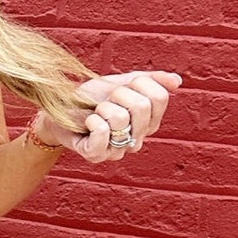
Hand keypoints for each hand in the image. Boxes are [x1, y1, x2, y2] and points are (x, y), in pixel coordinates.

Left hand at [37, 70, 181, 162]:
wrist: (60, 109)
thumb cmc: (92, 98)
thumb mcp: (122, 83)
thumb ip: (150, 81)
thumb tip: (177, 82)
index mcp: (149, 122)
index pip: (160, 98)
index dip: (139, 84)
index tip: (122, 87)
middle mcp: (137, 140)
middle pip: (142, 107)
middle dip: (119, 94)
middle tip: (106, 101)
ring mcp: (118, 151)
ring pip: (121, 119)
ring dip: (103, 108)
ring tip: (96, 113)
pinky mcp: (97, 156)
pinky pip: (103, 133)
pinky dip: (93, 120)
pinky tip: (88, 123)